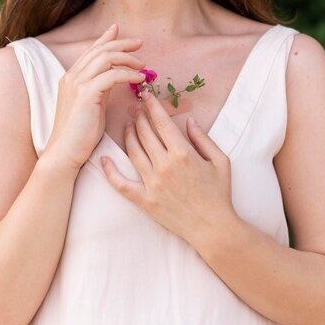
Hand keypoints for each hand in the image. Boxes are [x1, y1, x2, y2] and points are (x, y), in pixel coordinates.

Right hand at [45, 24, 145, 171]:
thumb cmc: (80, 135)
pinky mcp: (86, 94)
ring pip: (106, 58)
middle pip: (100, 50)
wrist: (64, 153)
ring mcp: (77, 84)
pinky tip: (139, 78)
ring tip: (143, 65)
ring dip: (128, 58)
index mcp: (71, 78)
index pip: (91, 50)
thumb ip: (99, 88)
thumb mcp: (91, 105)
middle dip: (122, 43)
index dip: (105, 38)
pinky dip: (128, 74)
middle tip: (140, 43)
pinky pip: (112, 75)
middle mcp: (72, 76)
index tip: (118, 30)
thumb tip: (114, 76)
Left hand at [101, 92, 234, 245]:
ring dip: (128, 135)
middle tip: (137, 108)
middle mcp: (164, 166)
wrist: (213, 228)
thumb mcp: (220, 161)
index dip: (152, 106)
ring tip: (128, 124)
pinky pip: (121, 184)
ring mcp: (152, 184)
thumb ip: (203, 138)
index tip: (146, 96)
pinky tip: (104, 159)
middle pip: (145, 133)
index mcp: (183, 154)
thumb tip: (189, 120)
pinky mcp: (144, 200)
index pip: (162, 123)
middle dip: (140, 116)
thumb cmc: (219, 193)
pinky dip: (110, 171)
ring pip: (133, 152)